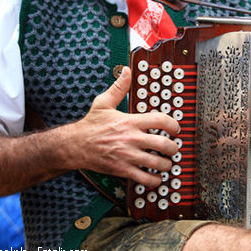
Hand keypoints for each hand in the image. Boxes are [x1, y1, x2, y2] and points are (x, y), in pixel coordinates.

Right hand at [71, 66, 179, 186]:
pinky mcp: (123, 170)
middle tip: (173, 148)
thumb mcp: (104, 102)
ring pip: (158, 164)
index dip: (174, 125)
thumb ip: (119, 87)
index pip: (161, 121)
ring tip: (167, 163)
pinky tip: (156, 177)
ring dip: (167, 165)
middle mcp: (132, 139)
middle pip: (164, 145)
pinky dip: (154, 180)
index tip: (175, 129)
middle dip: (174, 148)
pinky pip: (145, 179)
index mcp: (130, 121)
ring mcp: (128, 156)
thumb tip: (126, 70)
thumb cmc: (91, 125)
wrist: (75, 145)